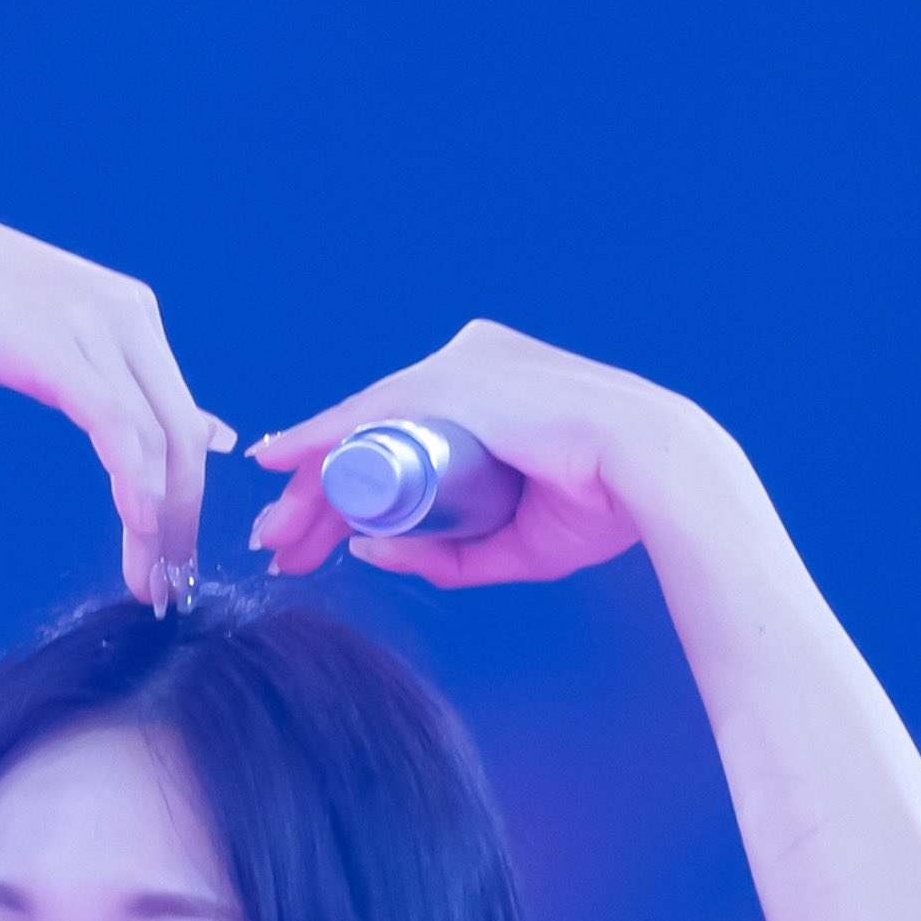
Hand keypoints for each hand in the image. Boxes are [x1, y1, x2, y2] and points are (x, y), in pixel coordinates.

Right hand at [0, 193, 235, 610]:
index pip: (183, 418)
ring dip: (157, 523)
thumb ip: (114, 380)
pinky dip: (134, 485)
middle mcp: (130, 317)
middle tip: (169, 584)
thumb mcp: (57, 338)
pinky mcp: (60, 351)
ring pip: (158, 443)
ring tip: (148, 580)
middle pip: (183, 438)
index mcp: (135, 314)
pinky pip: (117, 429)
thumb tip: (188, 426)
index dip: (188, 495)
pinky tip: (138, 527)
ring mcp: (98, 330)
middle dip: (182, 522)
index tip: (173, 553)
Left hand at [246, 321, 716, 587]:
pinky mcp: (445, 379)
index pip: (397, 447)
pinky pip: (363, 414)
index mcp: (485, 398)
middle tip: (277, 545)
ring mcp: (453, 368)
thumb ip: (442, 551)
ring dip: (309, 487)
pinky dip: (317, 439)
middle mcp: (463, 370)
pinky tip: (278, 463)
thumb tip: (370, 552)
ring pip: (358, 432)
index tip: (312, 537)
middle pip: (368, 440)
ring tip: (273, 535)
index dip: (347, 495)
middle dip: (315, 499)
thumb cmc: (600, 500)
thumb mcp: (505, 540)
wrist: (647, 466)